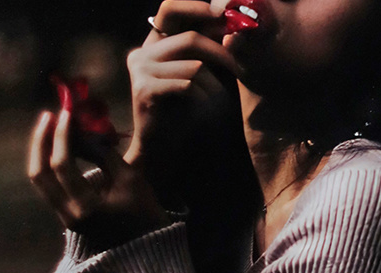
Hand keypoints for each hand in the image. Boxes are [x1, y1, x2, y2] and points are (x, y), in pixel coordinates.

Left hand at [28, 108, 169, 246]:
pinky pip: (50, 186)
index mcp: (86, 208)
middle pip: (39, 174)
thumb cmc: (146, 213)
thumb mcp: (130, 178)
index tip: (66, 113)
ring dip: (43, 151)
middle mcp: (68, 215)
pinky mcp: (67, 216)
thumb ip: (103, 153)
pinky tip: (62, 147)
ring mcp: (65, 218)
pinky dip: (52, 164)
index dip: (62, 136)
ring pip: (41, 180)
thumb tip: (82, 132)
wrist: (148, 250)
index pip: (62, 165)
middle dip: (42, 141)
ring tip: (52, 127)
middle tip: (49, 116)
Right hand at [124, 0, 238, 163]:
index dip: (195, 6)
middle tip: (240, 68)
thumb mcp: (199, 76)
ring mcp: (140, 70)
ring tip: (220, 103)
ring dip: (215, 86)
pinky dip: (204, 98)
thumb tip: (231, 26)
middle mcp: (143, 52)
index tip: (222, 13)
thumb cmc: (184, 114)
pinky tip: (206, 111)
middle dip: (220, 53)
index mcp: (154, 45)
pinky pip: (187, 85)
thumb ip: (208, 51)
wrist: (161, 149)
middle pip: (189, 37)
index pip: (169, 9)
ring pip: (193, 65)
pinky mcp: (144, 89)